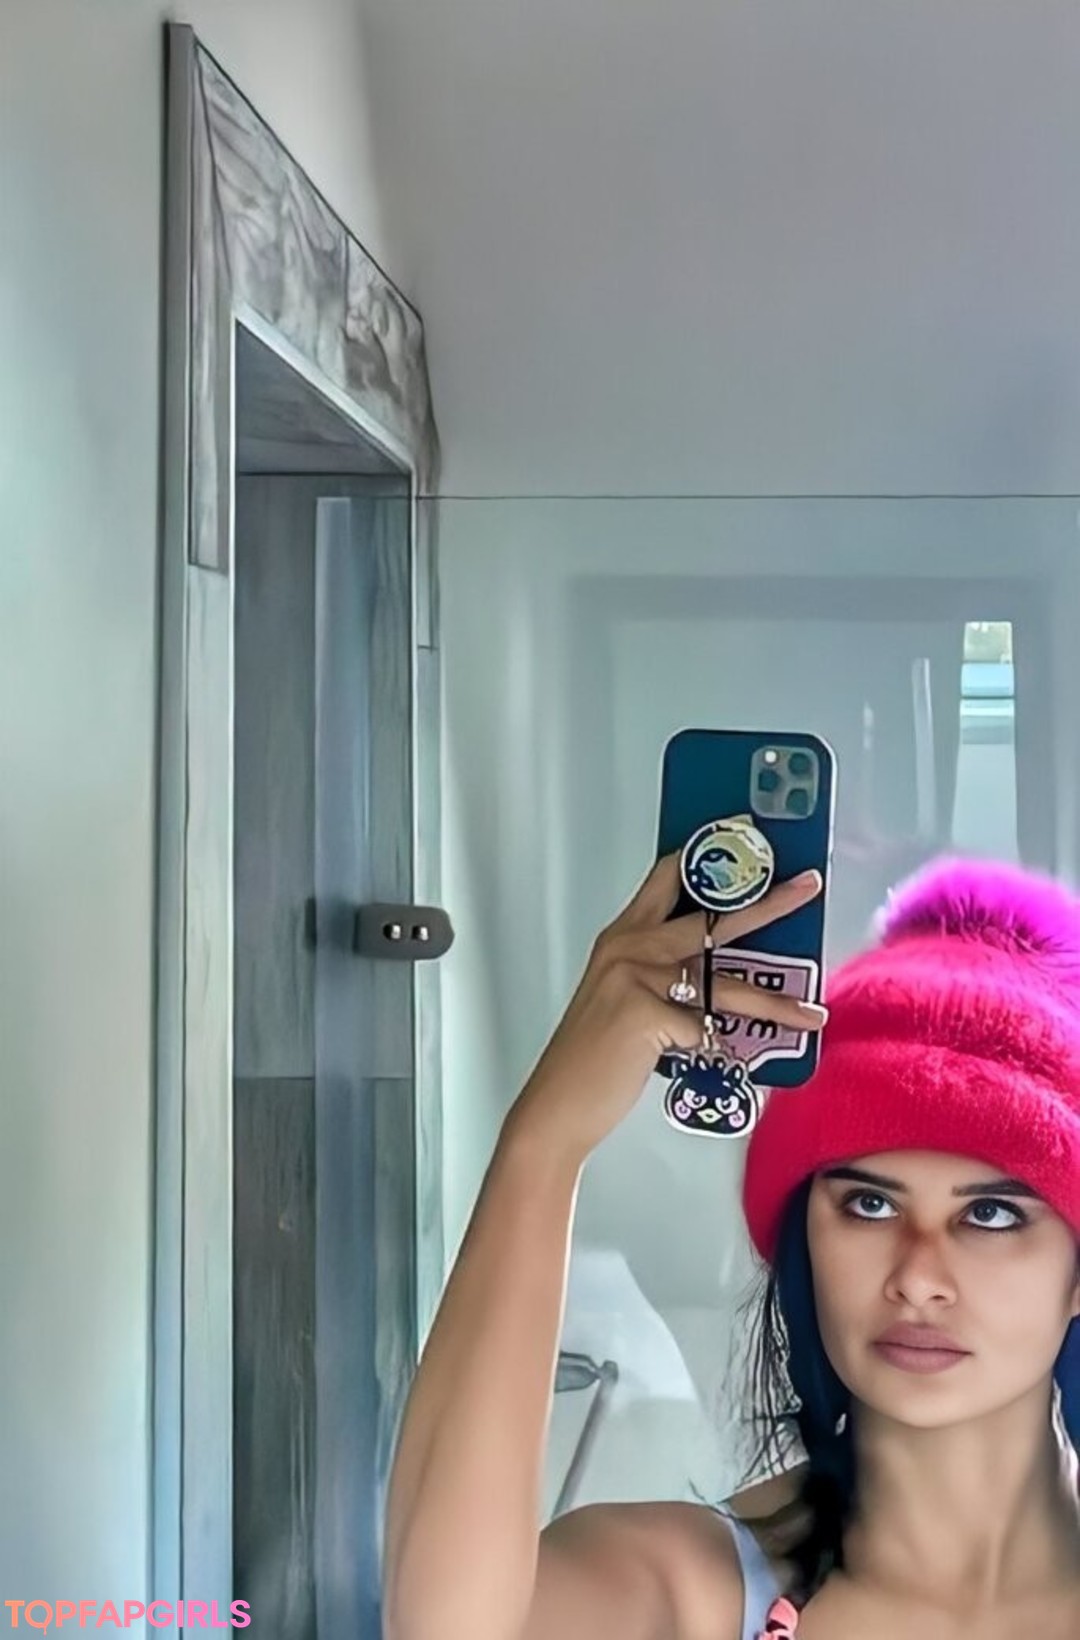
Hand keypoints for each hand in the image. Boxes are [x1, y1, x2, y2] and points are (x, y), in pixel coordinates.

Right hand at [503, 851, 826, 1164]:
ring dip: (775, 1003)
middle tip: (809, 886)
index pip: (668, 877)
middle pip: (713, 917)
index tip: (744, 832)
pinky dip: (717, 1051)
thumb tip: (722, 967)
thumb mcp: (624, 995)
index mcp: (624, 936)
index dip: (707, 854)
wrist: (560, 1103)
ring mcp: (637, 979)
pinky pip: (706, 1031)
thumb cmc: (595, 1055)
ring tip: (812, 1013)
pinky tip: (716, 1065)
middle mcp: (630, 948)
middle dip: (768, 901)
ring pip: (727, 984)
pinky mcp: (647, 1014)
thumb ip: (666, 971)